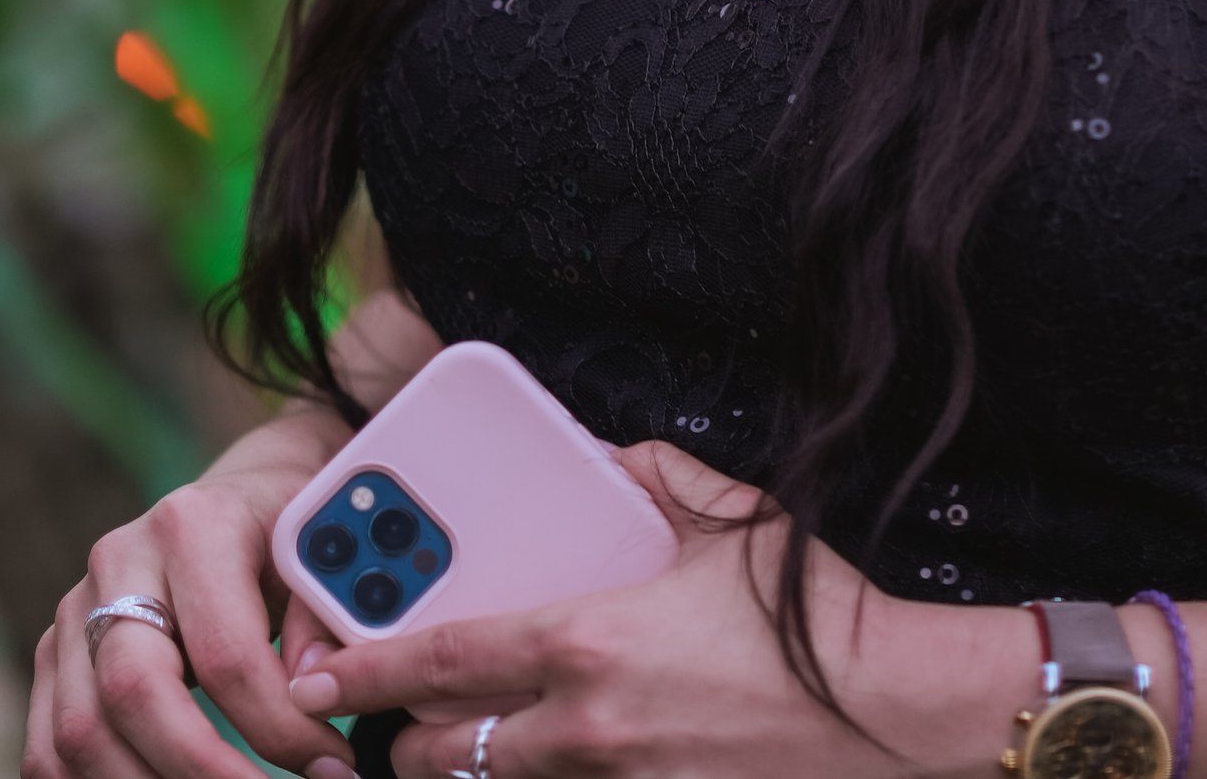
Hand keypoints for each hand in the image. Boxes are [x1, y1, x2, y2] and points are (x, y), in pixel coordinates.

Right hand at [25, 437, 349, 778]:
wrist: (238, 499)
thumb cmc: (284, 535)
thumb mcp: (319, 555)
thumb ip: (324, 619)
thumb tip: (313, 694)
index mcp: (193, 525)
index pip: (225, 653)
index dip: (279, 728)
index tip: (331, 766)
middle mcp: (119, 562)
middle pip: (132, 695)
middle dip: (200, 772)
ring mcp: (74, 611)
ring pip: (79, 736)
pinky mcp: (54, 656)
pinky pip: (48, 751)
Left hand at [285, 445, 1028, 778]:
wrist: (889, 707)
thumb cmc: (804, 602)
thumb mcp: (715, 509)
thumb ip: (636, 474)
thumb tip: (593, 458)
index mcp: (584, 638)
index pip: (439, 662)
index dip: (363, 670)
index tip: (317, 669)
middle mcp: (583, 728)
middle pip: (443, 754)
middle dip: (405, 739)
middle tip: (391, 716)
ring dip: (471, 768)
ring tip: (465, 740)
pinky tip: (563, 754)